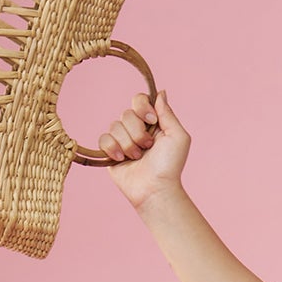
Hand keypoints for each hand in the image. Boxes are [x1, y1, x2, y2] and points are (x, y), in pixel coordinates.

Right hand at [96, 88, 188, 207]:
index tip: (151, 120)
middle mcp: (136, 129)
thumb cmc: (170, 166)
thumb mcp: (178, 136)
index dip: (142, 107)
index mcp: (152, 122)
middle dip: (137, 132)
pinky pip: (103, 139)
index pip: (139, 99)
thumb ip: (168, 113)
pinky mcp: (111, 152)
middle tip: (147, 148)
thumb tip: (161, 92)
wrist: (155, 189)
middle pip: (126, 113)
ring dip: (128, 144)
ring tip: (138, 158)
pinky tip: (122, 160)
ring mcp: (123, 140)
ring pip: (115, 126)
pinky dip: (113, 148)